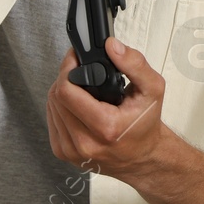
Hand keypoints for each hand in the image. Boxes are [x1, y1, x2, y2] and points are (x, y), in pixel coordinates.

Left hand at [46, 37, 167, 186]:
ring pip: (51, 107)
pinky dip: (60, 107)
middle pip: (56, 98)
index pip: (66, 92)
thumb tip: (112, 46)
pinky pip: (51, 120)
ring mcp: (71, 151)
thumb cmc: (146, 124)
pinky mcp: (63, 153)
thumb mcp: (152, 89)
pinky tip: (76, 104)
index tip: (75, 58)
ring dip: (61, 92)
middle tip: (79, 70)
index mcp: (106, 127)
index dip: (67, 68)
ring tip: (80, 88)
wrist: (142, 157)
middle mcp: (85, 143)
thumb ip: (135, 64)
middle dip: (65, 78)